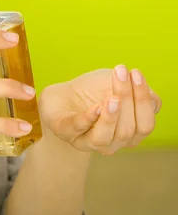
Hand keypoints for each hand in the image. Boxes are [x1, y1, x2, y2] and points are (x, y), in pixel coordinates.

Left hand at [39, 66, 161, 155]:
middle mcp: (112, 142)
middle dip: (127, 99)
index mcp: (129, 133)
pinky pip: (79, 130)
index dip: (143, 101)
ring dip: (111, 117)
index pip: (145, 125)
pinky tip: (95, 106)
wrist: (62, 96)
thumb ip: (135, 91)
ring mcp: (88, 141)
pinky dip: (89, 119)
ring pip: (104, 137)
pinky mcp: (66, 133)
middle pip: (127, 130)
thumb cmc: (94, 92)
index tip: (135, 73)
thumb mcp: (116, 85)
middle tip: (120, 72)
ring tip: (112, 98)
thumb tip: (153, 99)